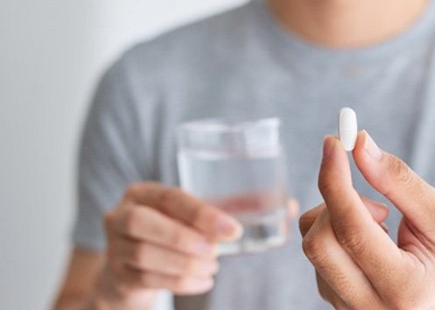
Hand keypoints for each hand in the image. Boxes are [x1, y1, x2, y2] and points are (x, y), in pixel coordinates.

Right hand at [95, 182, 241, 308]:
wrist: (129, 272)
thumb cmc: (169, 236)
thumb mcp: (188, 218)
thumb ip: (225, 211)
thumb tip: (280, 204)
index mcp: (142, 193)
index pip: (170, 197)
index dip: (202, 214)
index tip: (233, 230)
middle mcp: (120, 215)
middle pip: (142, 222)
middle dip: (183, 237)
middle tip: (215, 251)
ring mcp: (114, 247)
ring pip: (144, 254)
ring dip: (185, 264)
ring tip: (212, 268)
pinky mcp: (117, 276)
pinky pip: (146, 279)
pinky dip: (180, 282)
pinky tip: (203, 282)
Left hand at [299, 131, 434, 309]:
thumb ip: (399, 181)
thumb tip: (360, 144)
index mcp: (404, 289)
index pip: (353, 231)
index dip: (336, 182)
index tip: (333, 143)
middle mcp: (369, 307)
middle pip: (319, 242)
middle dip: (337, 202)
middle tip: (375, 199)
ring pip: (314, 246)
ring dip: (340, 218)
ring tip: (384, 227)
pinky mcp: (334, 303)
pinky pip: (318, 255)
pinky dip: (337, 233)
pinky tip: (371, 244)